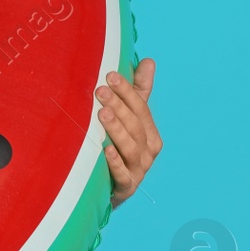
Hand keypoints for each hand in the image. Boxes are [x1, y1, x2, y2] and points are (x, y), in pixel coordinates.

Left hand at [98, 57, 160, 207]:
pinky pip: (122, 174)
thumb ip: (138, 92)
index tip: (110, 75)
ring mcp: (138, 170)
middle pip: (136, 126)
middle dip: (119, 106)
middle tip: (100, 90)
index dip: (127, 91)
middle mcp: (148, 152)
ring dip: (116, 130)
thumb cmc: (118, 148)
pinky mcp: (125, 188)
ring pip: (130, 148)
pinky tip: (104, 149)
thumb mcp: (129, 120)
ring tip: (102, 113)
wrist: (106, 189)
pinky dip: (114, 162)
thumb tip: (148, 61)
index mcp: (150, 134)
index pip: (141, 109)